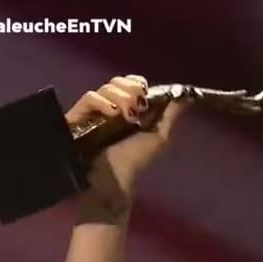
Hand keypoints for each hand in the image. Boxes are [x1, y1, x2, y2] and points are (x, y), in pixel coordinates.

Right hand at [64, 74, 188, 221]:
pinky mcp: (77, 115)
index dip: (137, 82)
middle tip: (138, 104)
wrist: (112, 180)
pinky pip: (89, 97)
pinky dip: (103, 102)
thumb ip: (170, 115)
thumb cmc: (134, 161)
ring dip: (120, 96)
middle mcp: (110, 107)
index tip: (145, 91)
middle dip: (130, 88)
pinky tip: (112, 114)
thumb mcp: (159, 137)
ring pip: (105, 87)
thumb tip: (185, 96)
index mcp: (128, 109)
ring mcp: (92, 111)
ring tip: (127, 115)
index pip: (130, 84)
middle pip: (117, 81)